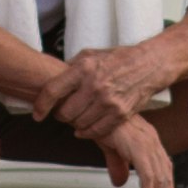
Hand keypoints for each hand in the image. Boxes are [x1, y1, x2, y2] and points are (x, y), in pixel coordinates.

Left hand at [54, 34, 187, 125]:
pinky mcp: (120, 113)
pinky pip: (97, 131)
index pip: (53, 90)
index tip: (37, 114)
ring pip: (79, 124)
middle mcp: (94, 85)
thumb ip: (71, 68)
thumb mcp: (90, 55)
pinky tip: (84, 129)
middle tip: (62, 113)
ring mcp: (108, 101)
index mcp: (84, 68)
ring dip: (74, 124)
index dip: (41, 105)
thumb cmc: (118, 58)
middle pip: (65, 112)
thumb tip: (52, 79)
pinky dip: (87, 133)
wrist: (149, 64)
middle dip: (60, 115)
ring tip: (76, 117)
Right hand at [85, 103, 181, 187]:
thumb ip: (118, 165)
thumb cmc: (100, 123)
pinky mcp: (139, 147)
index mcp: (148, 140)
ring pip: (159, 178)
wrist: (91, 109)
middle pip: (165, 175)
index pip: (164, 168)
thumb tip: (120, 182)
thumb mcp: (111, 149)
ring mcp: (147, 143)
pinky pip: (148, 175)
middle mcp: (152, 141)